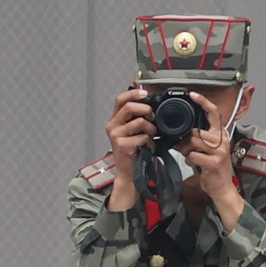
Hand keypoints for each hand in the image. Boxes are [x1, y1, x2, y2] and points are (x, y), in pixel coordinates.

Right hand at [105, 87, 155, 208]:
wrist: (131, 172)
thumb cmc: (136, 150)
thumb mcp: (137, 130)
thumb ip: (139, 116)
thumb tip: (148, 97)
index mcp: (116, 119)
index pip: (121, 99)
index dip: (134, 93)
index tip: (146, 93)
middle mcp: (113, 125)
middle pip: (130, 107)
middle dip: (147, 110)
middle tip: (153, 119)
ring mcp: (116, 135)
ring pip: (140, 122)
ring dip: (151, 129)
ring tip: (151, 137)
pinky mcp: (122, 145)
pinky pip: (143, 137)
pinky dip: (150, 142)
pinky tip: (148, 148)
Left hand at [182, 91, 237, 200]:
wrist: (221, 187)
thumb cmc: (212, 167)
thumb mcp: (206, 149)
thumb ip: (196, 138)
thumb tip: (179, 132)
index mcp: (220, 134)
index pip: (213, 113)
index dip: (203, 102)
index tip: (192, 94)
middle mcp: (222, 140)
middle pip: (196, 130)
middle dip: (186, 140)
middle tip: (185, 147)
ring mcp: (220, 151)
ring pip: (193, 142)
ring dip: (187, 150)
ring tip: (192, 156)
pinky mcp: (214, 162)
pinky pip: (193, 155)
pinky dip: (190, 160)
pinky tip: (195, 164)